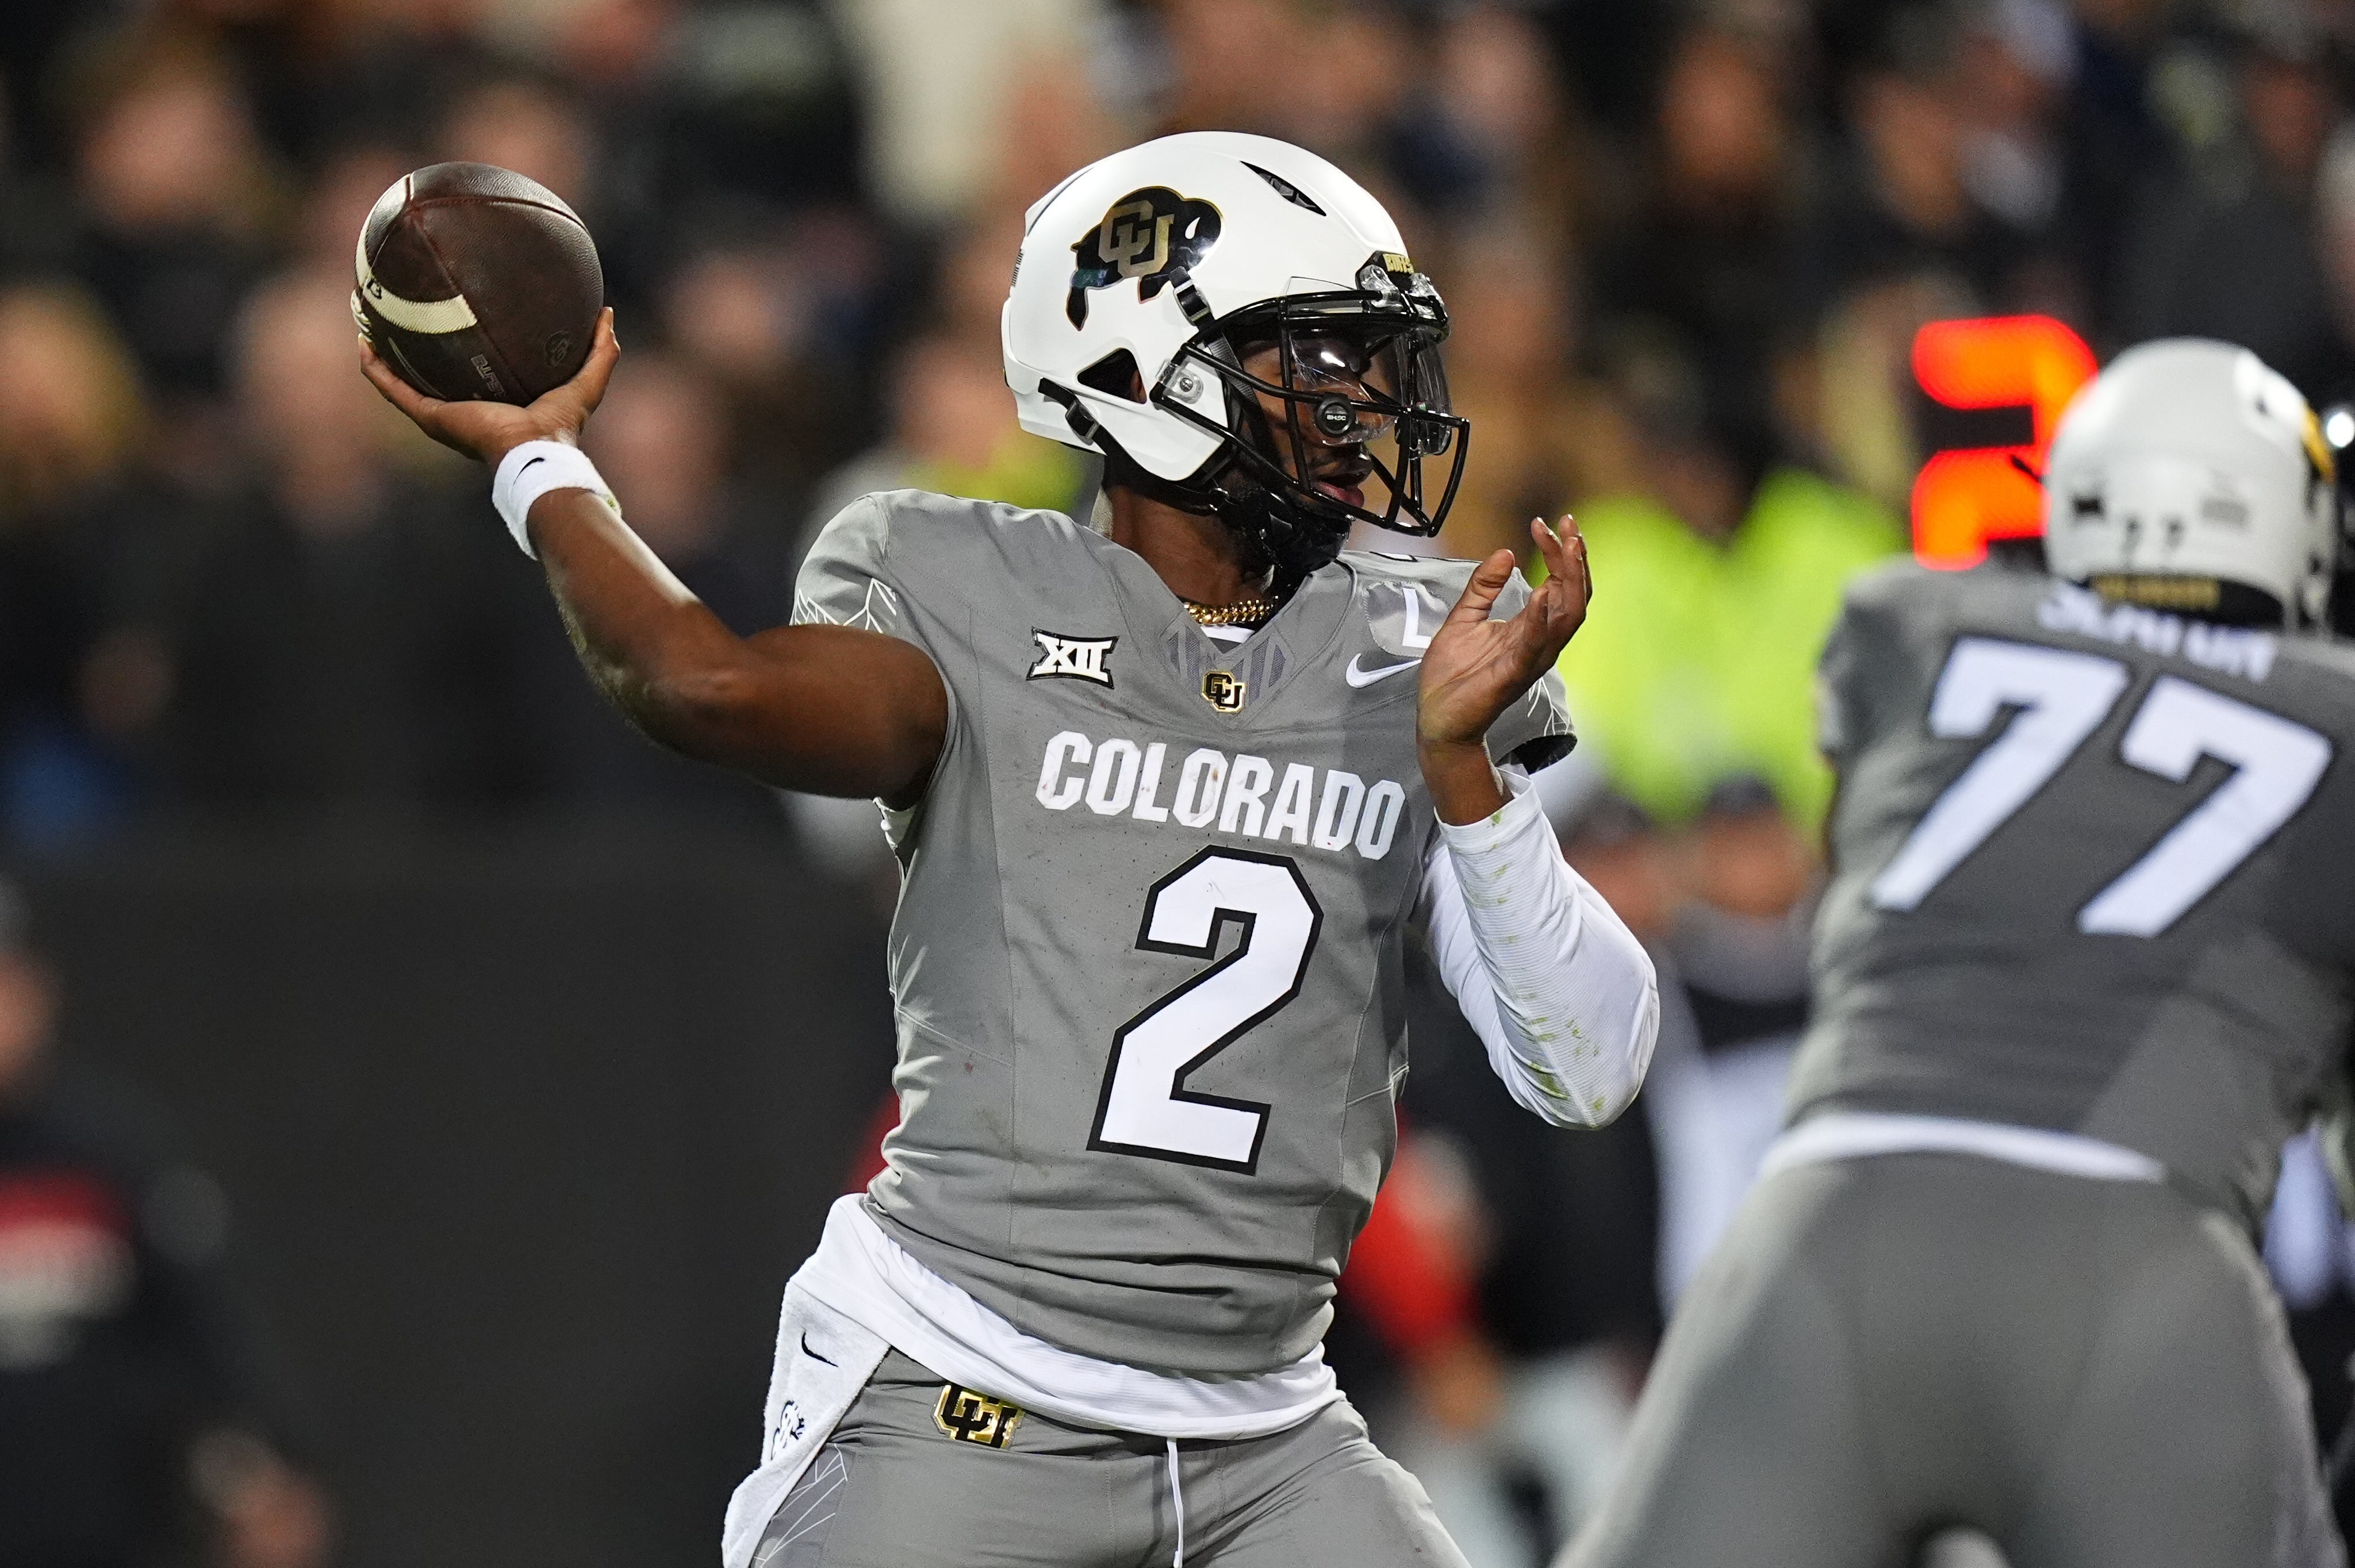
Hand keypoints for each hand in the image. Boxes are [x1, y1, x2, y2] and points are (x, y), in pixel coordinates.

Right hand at [358, 307, 618, 465]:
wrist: (537, 451)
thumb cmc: (562, 424)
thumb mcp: (587, 379)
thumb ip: (601, 349)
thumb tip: (606, 312)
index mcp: (490, 400)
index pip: (467, 369)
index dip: (455, 343)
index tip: (446, 313)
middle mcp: (459, 407)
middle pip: (425, 371)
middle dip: (407, 343)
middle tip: (397, 308)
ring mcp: (439, 413)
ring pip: (397, 378)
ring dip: (378, 351)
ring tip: (364, 318)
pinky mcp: (428, 416)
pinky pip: (391, 388)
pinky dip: (374, 367)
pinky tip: (362, 340)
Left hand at [1417, 515, 1589, 753]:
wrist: (1437, 719)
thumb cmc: (1453, 677)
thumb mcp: (1464, 618)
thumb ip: (1483, 588)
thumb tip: (1505, 553)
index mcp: (1530, 628)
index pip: (1559, 583)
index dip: (1558, 552)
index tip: (1545, 523)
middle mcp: (1539, 642)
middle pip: (1574, 595)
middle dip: (1575, 558)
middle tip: (1567, 525)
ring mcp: (1530, 658)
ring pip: (1568, 616)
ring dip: (1570, 579)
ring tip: (1567, 546)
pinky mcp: (1513, 673)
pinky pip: (1536, 643)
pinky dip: (1542, 617)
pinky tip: (1542, 591)